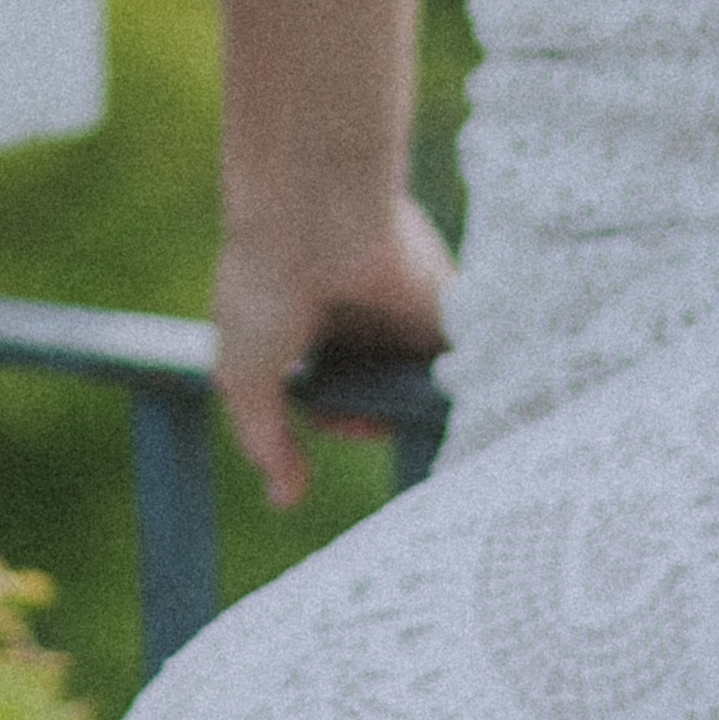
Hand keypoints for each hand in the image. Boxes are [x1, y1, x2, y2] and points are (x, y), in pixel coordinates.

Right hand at [213, 186, 453, 507]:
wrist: (317, 218)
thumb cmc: (268, 289)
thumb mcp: (246, 380)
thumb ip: (268, 444)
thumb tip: (286, 501)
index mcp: (305, 330)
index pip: (332, 395)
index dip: (339, 419)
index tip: (342, 421)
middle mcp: (355, 322)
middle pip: (379, 388)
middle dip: (380, 413)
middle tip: (378, 419)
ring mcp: (402, 310)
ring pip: (422, 375)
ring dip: (423, 402)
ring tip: (421, 414)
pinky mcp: (446, 299)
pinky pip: (469, 350)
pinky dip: (472, 380)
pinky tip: (472, 405)